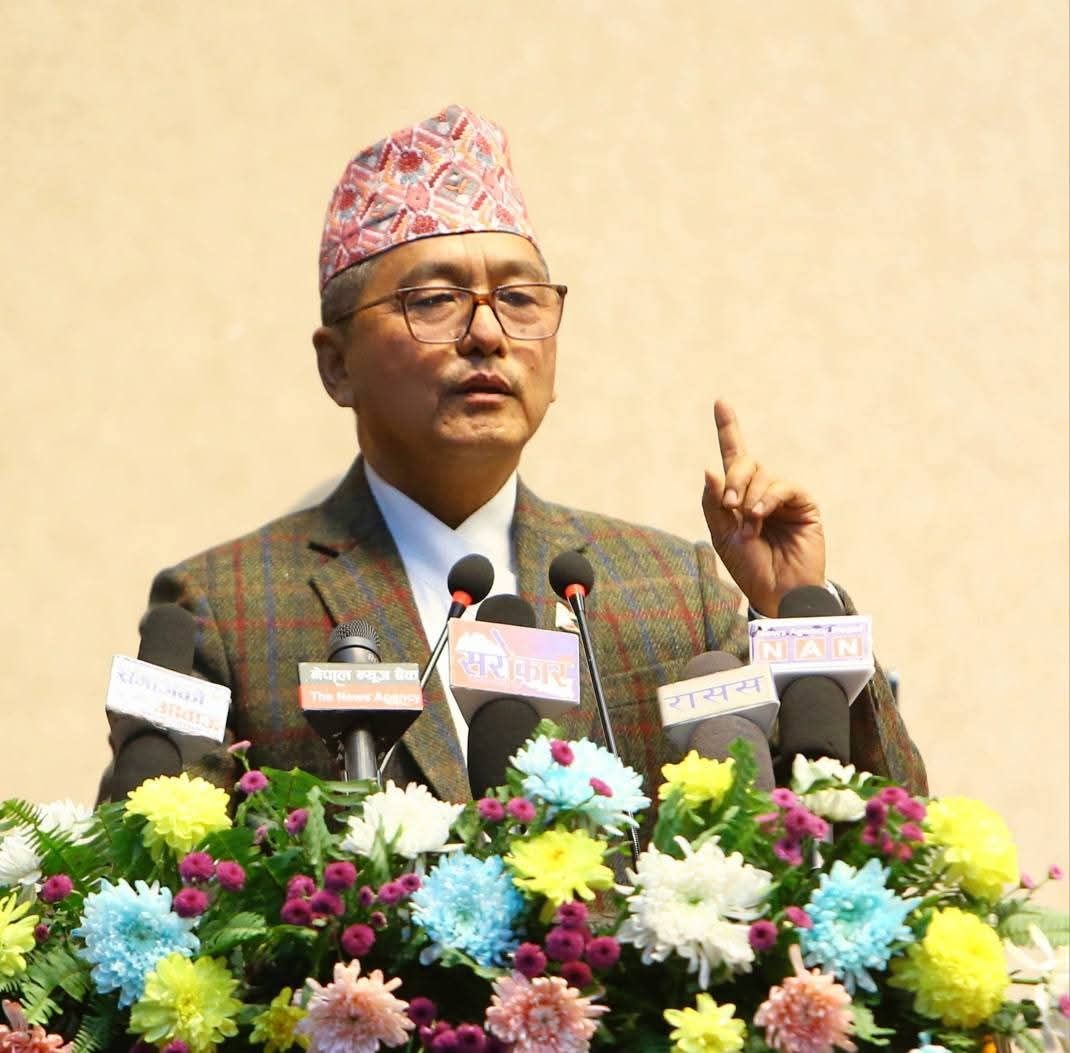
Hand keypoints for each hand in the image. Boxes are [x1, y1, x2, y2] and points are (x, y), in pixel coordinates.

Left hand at [701, 399, 825, 615]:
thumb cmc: (750, 567)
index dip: (728, 428)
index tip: (720, 402)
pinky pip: (782, 487)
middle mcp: (761, 491)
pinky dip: (767, 499)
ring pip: (761, 474)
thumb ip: (714, 503)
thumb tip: (710, 469)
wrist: (777, 591)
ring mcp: (783, 496)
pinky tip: (760, 516)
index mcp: (739, 496)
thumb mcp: (722, 535)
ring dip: (749, 498)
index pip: (733, 457)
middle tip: (730, 504)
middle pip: (744, 462)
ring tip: (750, 525)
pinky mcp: (803, 503)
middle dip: (734, 478)